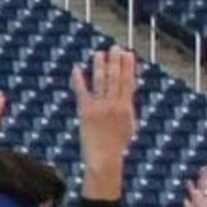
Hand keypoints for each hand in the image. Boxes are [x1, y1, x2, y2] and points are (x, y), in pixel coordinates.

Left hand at [71, 46, 138, 172]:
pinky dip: (79, 79)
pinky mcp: (86, 112)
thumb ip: (127, 108)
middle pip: (115, 78)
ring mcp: (100, 107)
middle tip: (114, 47)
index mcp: (127, 107)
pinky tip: (77, 68)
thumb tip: (128, 94)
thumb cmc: (116, 144)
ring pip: (101, 82)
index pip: (128, 82)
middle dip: (115, 61)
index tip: (128, 54)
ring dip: (99, 66)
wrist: (104, 158)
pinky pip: (82, 91)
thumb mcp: (128, 124)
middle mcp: (115, 105)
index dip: (128, 67)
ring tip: (98, 53)